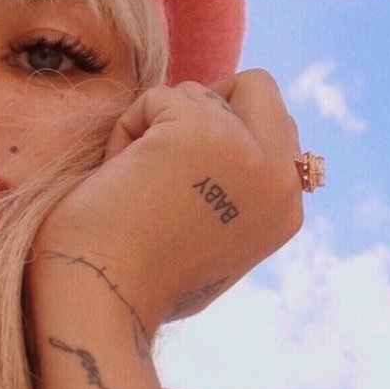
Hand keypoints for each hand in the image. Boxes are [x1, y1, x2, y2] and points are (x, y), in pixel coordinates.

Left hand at [27, 70, 305, 335]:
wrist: (102, 300)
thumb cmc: (135, 284)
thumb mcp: (206, 245)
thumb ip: (230, 200)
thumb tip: (219, 161)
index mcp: (287, 209)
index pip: (274, 128)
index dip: (219, 135)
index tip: (177, 172)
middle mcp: (280, 179)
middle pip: (257, 88)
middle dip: (202, 106)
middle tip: (159, 147)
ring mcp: (246, 151)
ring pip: (195, 93)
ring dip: (153, 129)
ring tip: (131, 187)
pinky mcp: (199, 130)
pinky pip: (155, 98)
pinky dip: (125, 132)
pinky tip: (116, 180)